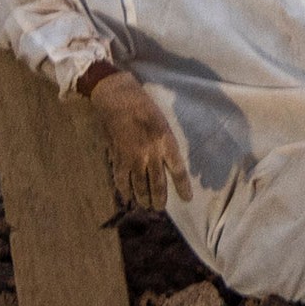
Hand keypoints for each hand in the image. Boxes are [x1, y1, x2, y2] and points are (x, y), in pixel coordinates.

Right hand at [90, 71, 191, 210]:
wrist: (118, 98)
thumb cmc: (144, 107)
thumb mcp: (163, 123)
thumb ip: (165, 144)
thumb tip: (168, 164)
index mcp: (165, 142)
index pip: (178, 171)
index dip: (183, 187)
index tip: (187, 199)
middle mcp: (151, 153)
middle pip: (158, 184)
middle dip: (160, 199)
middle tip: (160, 208)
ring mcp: (133, 157)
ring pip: (140, 186)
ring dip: (144, 199)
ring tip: (146, 205)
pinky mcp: (117, 158)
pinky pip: (121, 180)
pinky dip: (125, 191)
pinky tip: (128, 196)